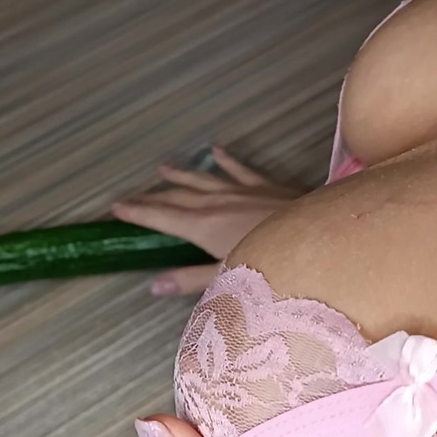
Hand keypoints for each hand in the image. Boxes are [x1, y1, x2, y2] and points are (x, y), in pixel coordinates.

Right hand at [113, 146, 301, 294]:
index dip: (137, 212)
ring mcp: (241, 191)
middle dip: (152, 196)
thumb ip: (190, 280)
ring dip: (180, 175)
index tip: (115, 208)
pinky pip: (239, 170)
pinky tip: (216, 151)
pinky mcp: (265, 187)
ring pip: (202, 180)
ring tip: (161, 169)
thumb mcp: (227, 277)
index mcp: (203, 227)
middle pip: (176, 196)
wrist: (320, 239)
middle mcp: (217, 203)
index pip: (161, 217)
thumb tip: (154, 285)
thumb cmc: (273, 263)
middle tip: (130, 196)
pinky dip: (225, 161)